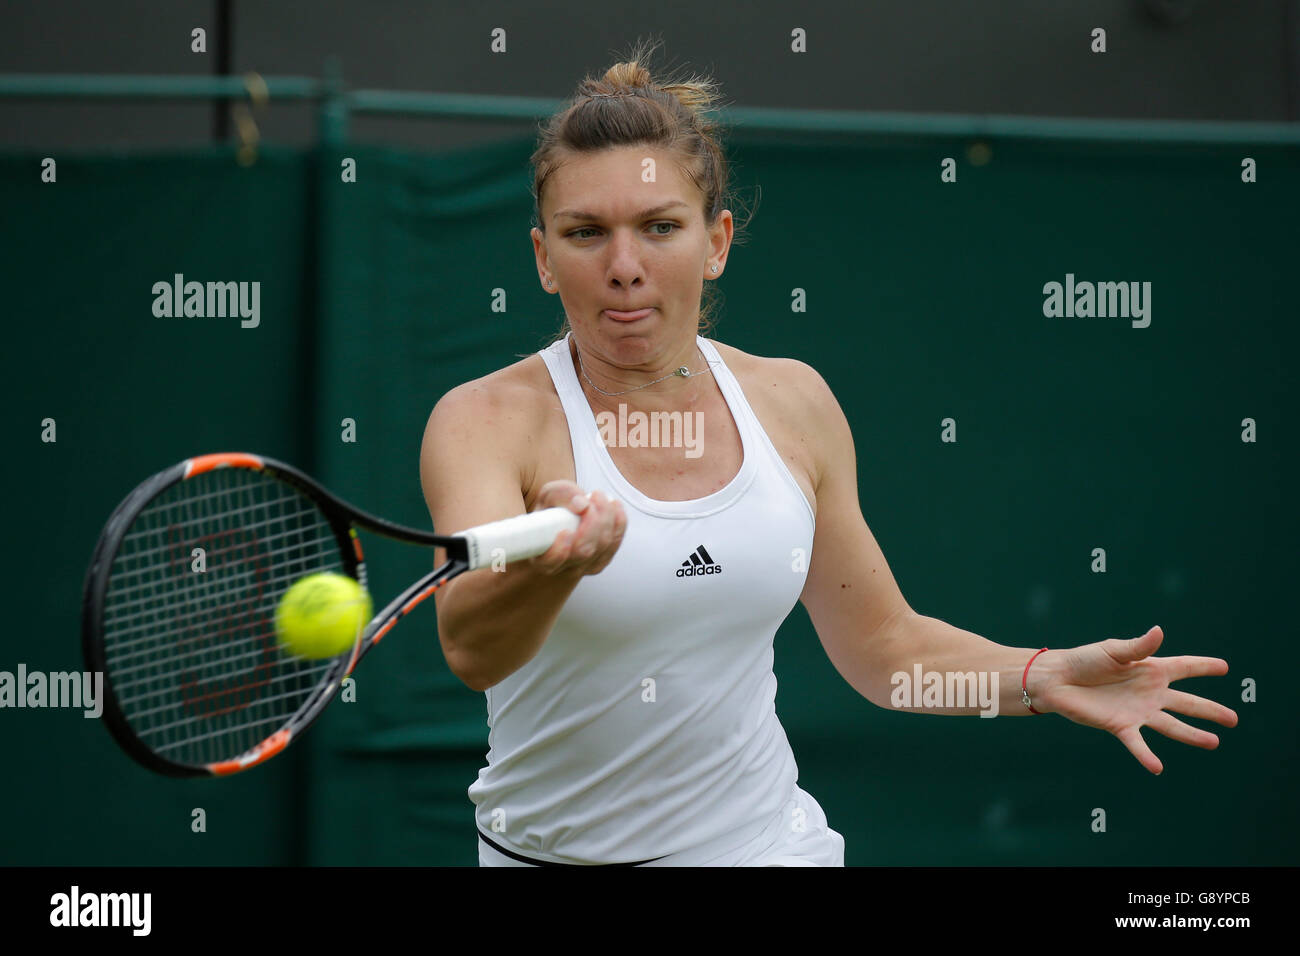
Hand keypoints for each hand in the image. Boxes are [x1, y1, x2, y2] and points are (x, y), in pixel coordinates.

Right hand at [530, 480, 625, 576]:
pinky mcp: (600, 561)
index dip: (560, 550)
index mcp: (540, 555)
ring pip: (602, 547)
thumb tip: (582, 504)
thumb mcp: (548, 497)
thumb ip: (560, 495)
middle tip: (588, 500)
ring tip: (598, 496)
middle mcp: (562, 567)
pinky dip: (619, 522)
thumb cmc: (550, 512)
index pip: (549, 562)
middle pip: (583, 551)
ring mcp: (583, 567)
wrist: (559, 526)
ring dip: (606, 518)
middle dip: (592, 523)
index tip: (565, 531)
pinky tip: (614, 505)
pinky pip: (615, 543)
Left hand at [1037, 626, 1237, 774]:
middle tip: (1233, 719)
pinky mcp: (1120, 725)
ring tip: (1213, 742)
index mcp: (1150, 669)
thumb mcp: (1113, 650)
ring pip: (1171, 726)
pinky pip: (1137, 743)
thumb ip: (1138, 646)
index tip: (1225, 668)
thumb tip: (1159, 631)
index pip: (1183, 667)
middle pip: (1186, 702)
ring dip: (1191, 735)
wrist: (1057, 679)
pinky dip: (1146, 756)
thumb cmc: (1084, 660)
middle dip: (1210, 710)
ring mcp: (1137, 711)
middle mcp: (1149, 692)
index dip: (1203, 667)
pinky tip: (1157, 768)